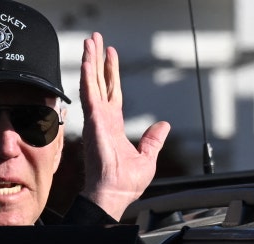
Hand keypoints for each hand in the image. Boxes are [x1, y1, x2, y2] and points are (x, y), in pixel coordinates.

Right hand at [79, 32, 169, 220]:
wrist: (113, 193)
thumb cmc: (124, 182)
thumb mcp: (147, 157)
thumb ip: (153, 139)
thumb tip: (164, 126)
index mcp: (113, 125)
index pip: (112, 93)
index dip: (111, 73)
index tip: (109, 55)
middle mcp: (102, 118)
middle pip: (100, 82)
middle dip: (98, 60)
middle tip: (96, 39)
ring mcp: (96, 118)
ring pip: (93, 83)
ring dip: (91, 61)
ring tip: (90, 41)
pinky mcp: (94, 121)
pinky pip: (90, 93)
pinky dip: (89, 76)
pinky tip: (89, 60)